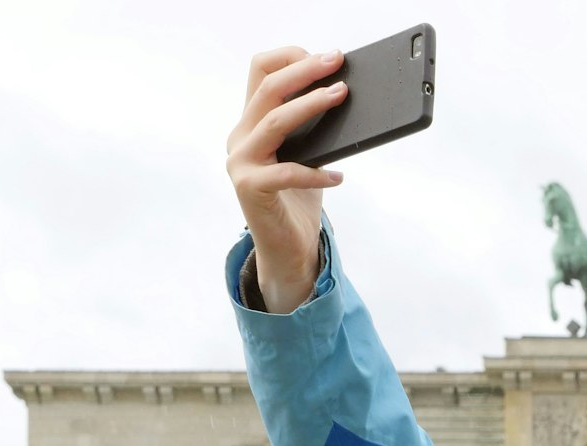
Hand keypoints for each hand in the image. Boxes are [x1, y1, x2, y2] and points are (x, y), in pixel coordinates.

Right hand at [226, 47, 348, 313]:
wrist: (288, 248)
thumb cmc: (300, 197)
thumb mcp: (308, 153)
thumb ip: (315, 126)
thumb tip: (346, 93)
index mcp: (251, 122)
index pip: (260, 72)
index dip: (289, 58)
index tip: (324, 56)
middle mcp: (240, 137)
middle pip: (269, 89)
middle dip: (305, 70)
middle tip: (337, 61)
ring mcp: (242, 162)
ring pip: (275, 121)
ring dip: (311, 105)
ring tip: (342, 96)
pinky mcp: (250, 189)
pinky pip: (287, 173)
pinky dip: (317, 173)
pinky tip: (339, 176)